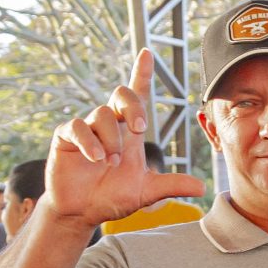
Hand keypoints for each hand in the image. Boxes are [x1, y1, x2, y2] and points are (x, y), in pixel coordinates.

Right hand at [39, 51, 208, 227]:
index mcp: (128, 133)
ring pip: (102, 114)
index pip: (137, 97)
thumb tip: (201, 188)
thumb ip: (170, 185)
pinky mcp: (66, 137)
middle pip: (121, 95)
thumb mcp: (145, 192)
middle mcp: (108, 125)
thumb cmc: (111, 198)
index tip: (147, 54)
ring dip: (111, 138)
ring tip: (110, 162)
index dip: (141, 74)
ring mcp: (86, 129)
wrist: (81, 214)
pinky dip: (90, 141)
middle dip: (133, 106)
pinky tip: (97, 157)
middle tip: (140, 129)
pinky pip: (78, 127)